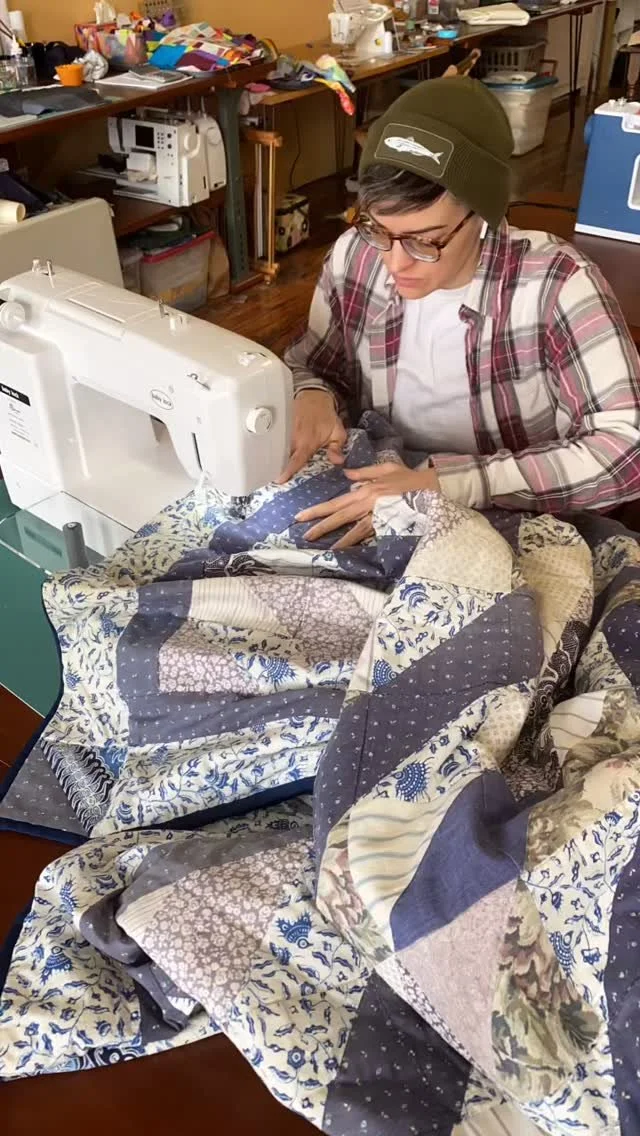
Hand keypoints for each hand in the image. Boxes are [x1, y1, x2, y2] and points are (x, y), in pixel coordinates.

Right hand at [278, 390, 346, 482]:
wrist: (314, 397)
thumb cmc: (326, 417)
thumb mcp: (337, 432)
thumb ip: (336, 448)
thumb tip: (338, 461)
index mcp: (307, 442)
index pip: (296, 459)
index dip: (287, 470)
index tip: (279, 479)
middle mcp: (293, 438)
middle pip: (282, 456)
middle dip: (277, 467)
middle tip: (273, 478)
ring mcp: (284, 431)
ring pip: (276, 448)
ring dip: (274, 458)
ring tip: (269, 469)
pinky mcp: (279, 426)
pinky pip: (274, 439)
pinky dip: (272, 447)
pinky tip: (270, 455)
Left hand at [296, 461, 439, 548]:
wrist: (433, 486)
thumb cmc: (411, 477)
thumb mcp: (386, 468)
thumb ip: (365, 472)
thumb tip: (346, 475)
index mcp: (365, 489)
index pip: (337, 502)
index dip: (318, 510)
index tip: (301, 516)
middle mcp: (368, 501)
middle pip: (339, 515)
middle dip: (320, 525)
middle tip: (303, 534)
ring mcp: (378, 513)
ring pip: (352, 528)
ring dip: (336, 537)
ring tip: (321, 546)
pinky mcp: (389, 523)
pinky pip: (369, 534)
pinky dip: (356, 542)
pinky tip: (345, 548)